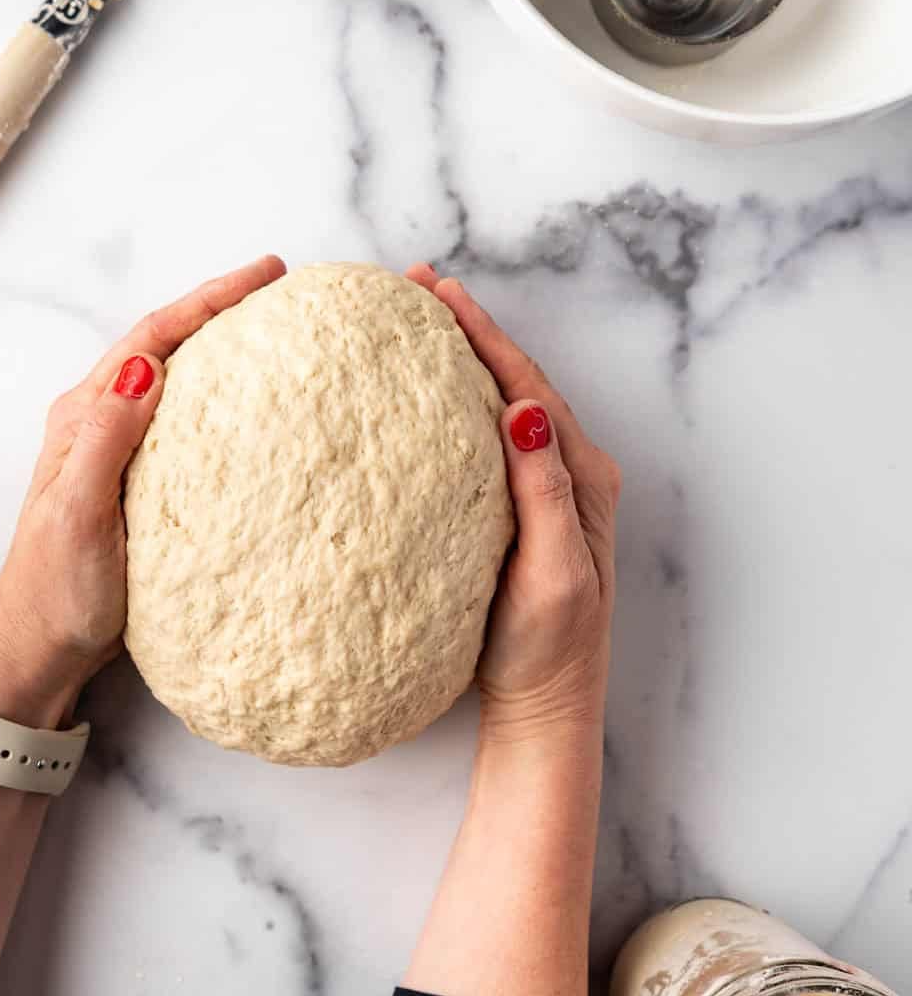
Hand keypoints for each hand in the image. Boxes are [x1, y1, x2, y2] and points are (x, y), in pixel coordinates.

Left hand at [0, 254, 286, 724]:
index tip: (266, 275)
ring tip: (275, 334)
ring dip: (220, 351)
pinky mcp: (134, 486)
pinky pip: (184, 424)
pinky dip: (219, 402)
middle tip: (282, 289)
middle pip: (165, 345)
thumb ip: (107, 440)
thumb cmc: (55, 592)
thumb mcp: (79, 515)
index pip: (152, 338)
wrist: (38, 652)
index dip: (208, 300)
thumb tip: (146, 367)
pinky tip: (254, 411)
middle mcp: (96, 423)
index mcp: (82, 418)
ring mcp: (115, 454)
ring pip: (175, 381)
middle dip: (220, 310)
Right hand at [407, 265, 619, 746]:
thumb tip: (522, 409)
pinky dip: (459, 404)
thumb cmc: (547, 650)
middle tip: (415, 286)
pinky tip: (427, 400)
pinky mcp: (520, 514)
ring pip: (502, 404)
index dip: (483, 334)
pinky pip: (488, 440)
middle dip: (469, 330)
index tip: (438, 291)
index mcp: (580, 477)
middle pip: (516, 381)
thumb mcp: (551, 573)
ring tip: (418, 323)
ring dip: (464, 360)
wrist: (546, 708)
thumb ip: (542, 491)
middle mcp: (569, 473)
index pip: (528, 385)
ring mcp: (545, 492)